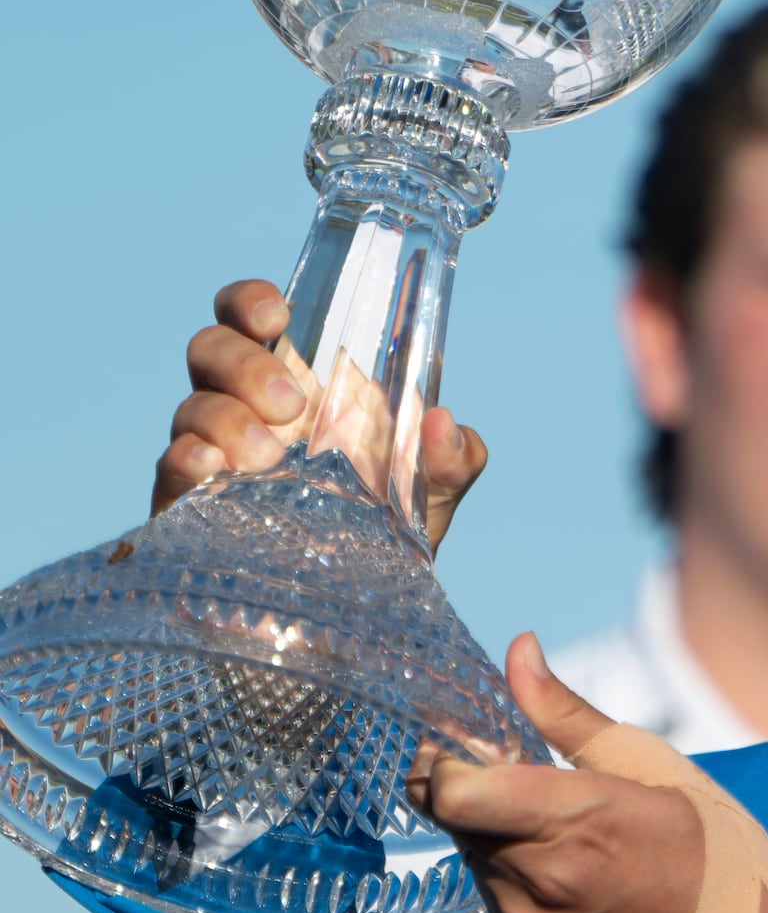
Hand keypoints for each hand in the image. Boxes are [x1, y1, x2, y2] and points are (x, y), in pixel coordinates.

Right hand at [153, 279, 487, 551]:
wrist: (348, 611)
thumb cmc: (384, 530)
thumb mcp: (433, 493)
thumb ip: (453, 459)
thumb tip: (446, 424)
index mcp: (296, 381)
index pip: (251, 317)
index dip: (251, 301)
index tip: (278, 316)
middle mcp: (243, 407)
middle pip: (210, 348)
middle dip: (245, 364)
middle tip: (291, 404)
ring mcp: (211, 453)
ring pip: (191, 406)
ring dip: (226, 419)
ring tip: (269, 456)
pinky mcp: (188, 506)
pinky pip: (169, 466)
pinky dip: (187, 458)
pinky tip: (216, 469)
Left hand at [416, 634, 705, 912]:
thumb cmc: (707, 845)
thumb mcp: (649, 760)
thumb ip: (566, 711)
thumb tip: (519, 648)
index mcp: (571, 821)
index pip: (451, 792)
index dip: (448, 753)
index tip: (478, 731)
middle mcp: (535, 876)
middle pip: (445, 812)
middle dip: (460, 774)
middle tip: (507, 755)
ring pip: (462, 842)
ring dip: (481, 813)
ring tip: (540, 800)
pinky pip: (483, 876)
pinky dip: (499, 847)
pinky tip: (551, 840)